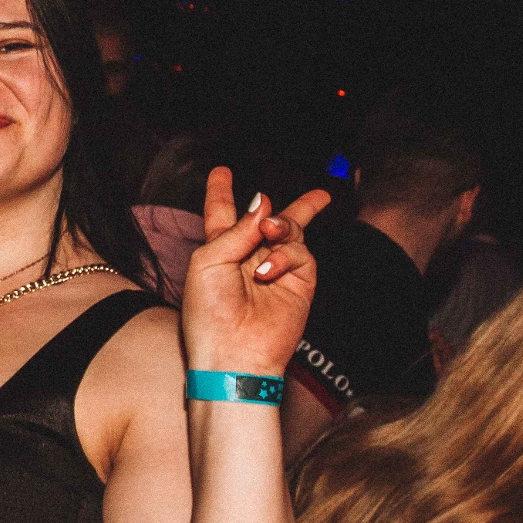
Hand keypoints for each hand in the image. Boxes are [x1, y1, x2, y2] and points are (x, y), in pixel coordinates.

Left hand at [180, 168, 329, 376]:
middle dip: (288, 209)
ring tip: (269, 233)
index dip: (221, 191)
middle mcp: (248, 257)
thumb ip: (235, 229)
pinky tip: (267, 270)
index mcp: (218, 250)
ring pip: (290, 230)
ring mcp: (276, 269)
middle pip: (270, 221)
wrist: (233, 351)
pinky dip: (285, 254)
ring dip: (280, 225)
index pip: (222, 214)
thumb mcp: (208, 261)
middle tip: (314, 198)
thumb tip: (263, 203)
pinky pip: (301, 252)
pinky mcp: (300, 282)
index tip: (221, 171)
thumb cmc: (209, 312)